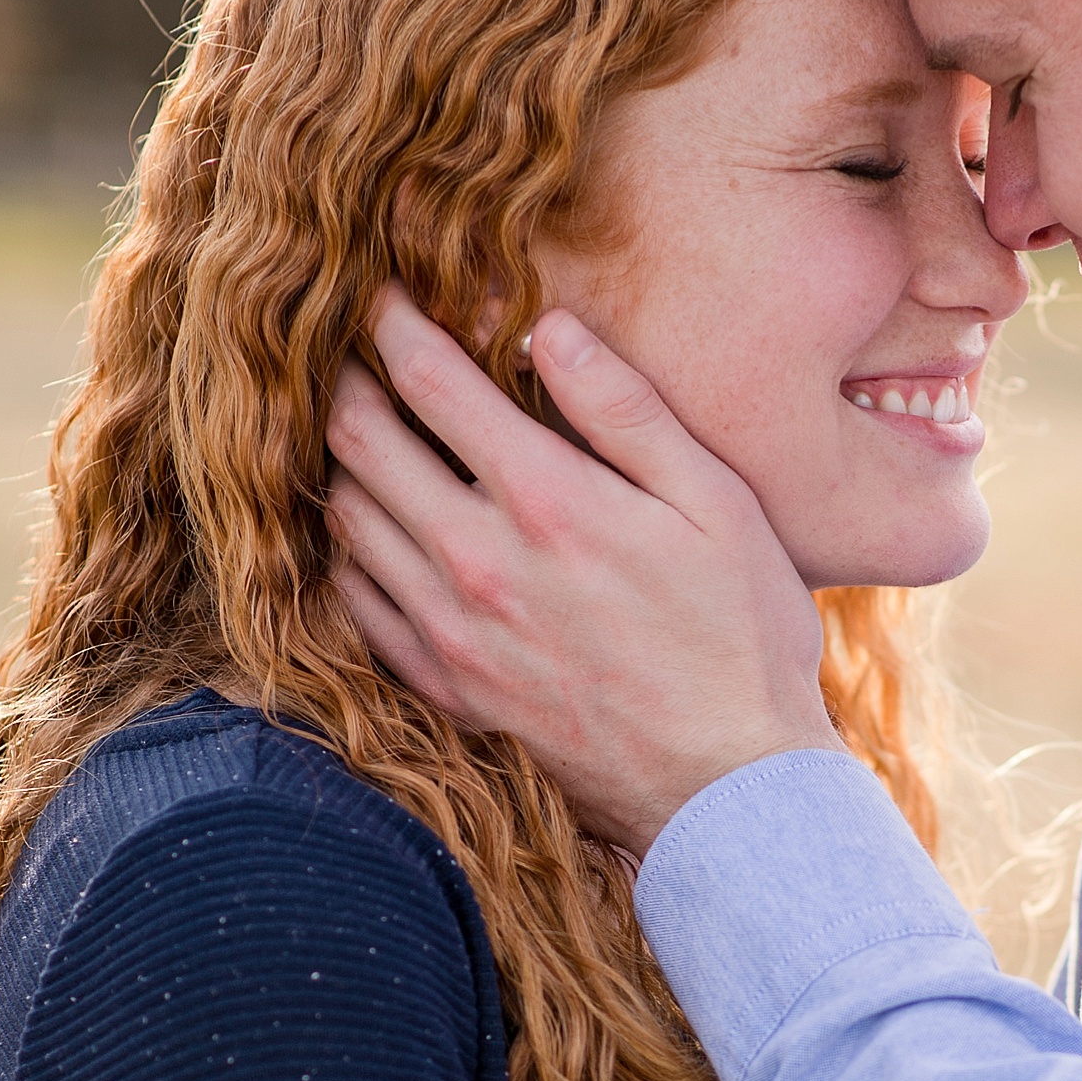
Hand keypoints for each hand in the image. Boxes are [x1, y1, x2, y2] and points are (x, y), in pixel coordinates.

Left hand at [326, 286, 838, 854]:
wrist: (727, 786)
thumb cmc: (742, 635)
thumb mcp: (716, 503)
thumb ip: (626, 410)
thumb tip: (550, 327)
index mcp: (546, 500)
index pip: (429, 381)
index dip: (392, 322)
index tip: (383, 294)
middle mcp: (477, 562)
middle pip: (360, 443)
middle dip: (345, 380)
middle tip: (348, 353)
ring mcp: (452, 632)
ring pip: (345, 521)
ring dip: (339, 464)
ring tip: (359, 433)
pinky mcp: (447, 687)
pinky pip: (356, 605)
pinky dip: (348, 553)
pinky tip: (374, 533)